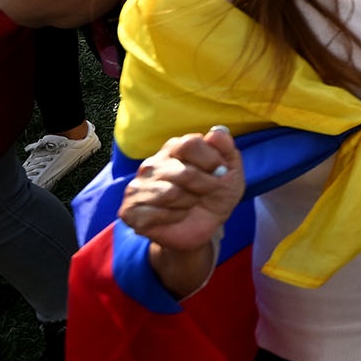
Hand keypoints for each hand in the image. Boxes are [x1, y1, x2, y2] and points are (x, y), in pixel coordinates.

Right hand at [118, 124, 245, 252]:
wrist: (204, 228)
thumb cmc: (215, 196)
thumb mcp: (231, 173)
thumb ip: (226, 150)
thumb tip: (217, 131)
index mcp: (174, 149)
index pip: (190, 143)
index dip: (211, 161)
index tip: (220, 172)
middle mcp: (152, 164)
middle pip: (184, 172)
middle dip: (205, 186)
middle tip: (205, 194)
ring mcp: (138, 186)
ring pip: (171, 193)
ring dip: (189, 203)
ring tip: (188, 204)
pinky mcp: (130, 210)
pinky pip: (156, 213)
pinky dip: (174, 217)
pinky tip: (174, 217)